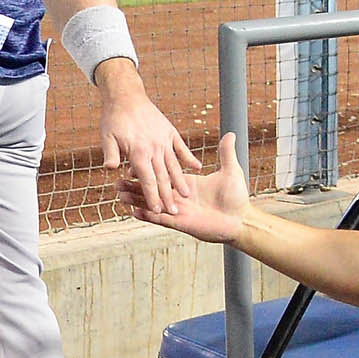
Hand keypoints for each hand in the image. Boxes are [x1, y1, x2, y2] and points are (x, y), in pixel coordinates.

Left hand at [96, 59, 201, 214]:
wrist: (127, 96)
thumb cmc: (114, 118)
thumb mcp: (106, 137)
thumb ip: (111, 154)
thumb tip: (111, 170)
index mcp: (139, 152)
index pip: (148, 180)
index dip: (153, 196)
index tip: (159, 211)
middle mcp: (154, 148)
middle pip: (163, 176)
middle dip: (168, 196)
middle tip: (175, 212)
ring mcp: (164, 140)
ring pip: (174, 165)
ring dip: (181, 181)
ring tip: (187, 195)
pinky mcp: (170, 132)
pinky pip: (181, 147)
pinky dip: (189, 158)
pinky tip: (198, 167)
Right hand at [120, 132, 250, 243]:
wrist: (241, 219)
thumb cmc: (236, 197)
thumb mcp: (230, 171)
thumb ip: (226, 153)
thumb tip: (230, 134)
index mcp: (187, 184)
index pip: (162, 175)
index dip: (147, 171)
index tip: (131, 165)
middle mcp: (179, 197)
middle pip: (151, 190)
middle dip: (134, 186)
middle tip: (116, 181)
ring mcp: (178, 211)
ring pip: (151, 204)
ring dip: (135, 200)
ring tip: (119, 195)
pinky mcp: (181, 223)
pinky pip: (160, 219)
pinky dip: (147, 215)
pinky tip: (134, 211)